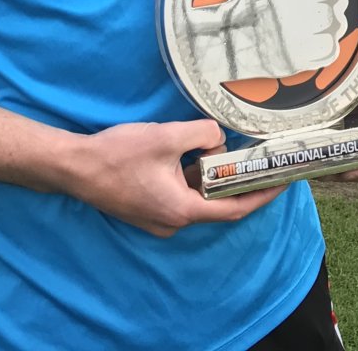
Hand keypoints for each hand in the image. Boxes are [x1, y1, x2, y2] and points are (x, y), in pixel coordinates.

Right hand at [64, 118, 286, 237]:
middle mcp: (173, 222)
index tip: (283, 181)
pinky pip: (180, 194)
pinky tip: (196, 153)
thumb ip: (202, 135)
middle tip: (260, 159)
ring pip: (197, 196)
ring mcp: (158, 218)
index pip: (235, 208)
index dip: (262, 195)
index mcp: (182, 210)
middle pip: (216, 202)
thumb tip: (219, 139)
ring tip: (233, 151)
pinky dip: (193, 177)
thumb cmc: (117, 155)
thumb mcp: (167, 137)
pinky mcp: (147, 209)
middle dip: (237, 180)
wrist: (73, 168)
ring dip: (212, 176)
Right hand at [187, 0, 348, 81]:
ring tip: (294, 24)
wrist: (231, 38)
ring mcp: (311, 28)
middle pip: (335, 0)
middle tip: (291, 7)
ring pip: (335, 24)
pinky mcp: (311, 56)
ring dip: (320, 25)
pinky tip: (298, 42)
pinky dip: (319, 48)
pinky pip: (330, 48)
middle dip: (317, 3)